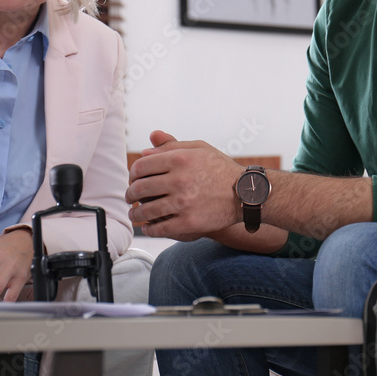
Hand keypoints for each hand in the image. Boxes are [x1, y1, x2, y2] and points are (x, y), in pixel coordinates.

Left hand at [125, 130, 245, 239]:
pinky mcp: (189, 223)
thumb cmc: (220, 169)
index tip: (133, 180)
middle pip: (140, 189)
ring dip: (136, 214)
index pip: (141, 167)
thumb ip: (171, 146)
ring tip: (136, 214)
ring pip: (146, 210)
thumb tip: (145, 150)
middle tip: (130, 198)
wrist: (245, 193)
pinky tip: (148, 227)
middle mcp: (179, 180)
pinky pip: (159, 228)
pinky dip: (149, 229)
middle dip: (130, 195)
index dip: (133, 174)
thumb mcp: (199, 149)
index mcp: (179, 158)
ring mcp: (183, 203)